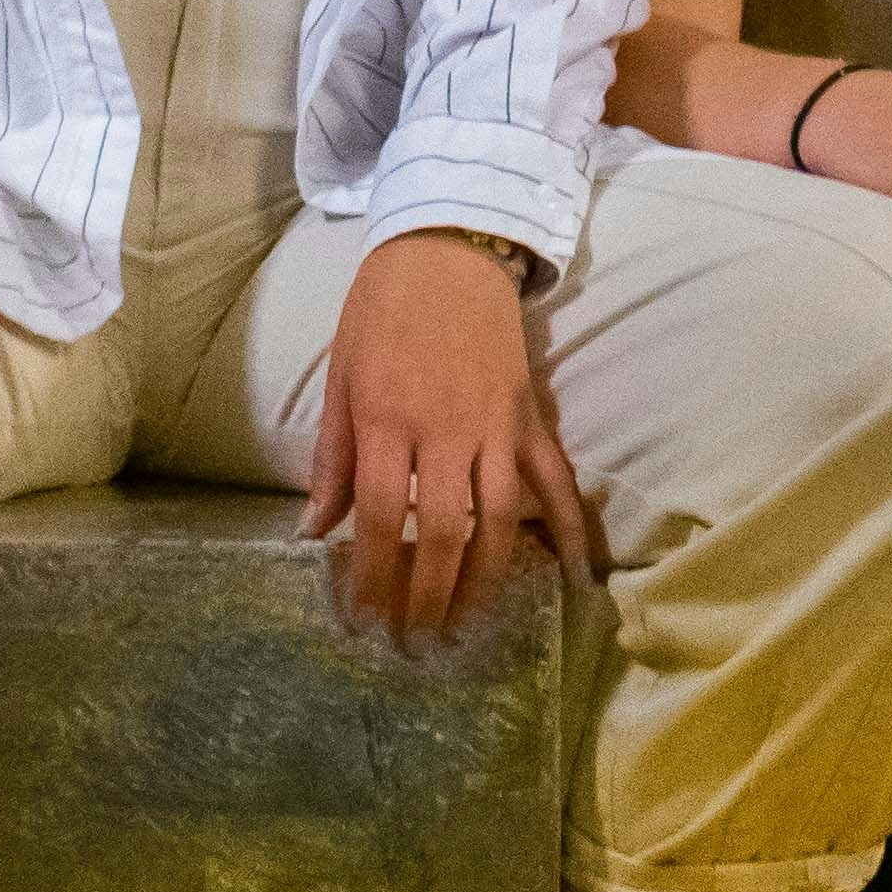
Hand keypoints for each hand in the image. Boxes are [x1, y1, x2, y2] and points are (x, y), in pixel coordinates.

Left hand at [304, 233, 606, 637]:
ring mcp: (497, 425)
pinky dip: (570, 530)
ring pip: (497, 521)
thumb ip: (332, 456)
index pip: (379, 516)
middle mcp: (446, 428)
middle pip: (439, 533)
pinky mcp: (531, 417)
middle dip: (425, 598)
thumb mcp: (341, 375)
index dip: (371, 577)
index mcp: (388, 417)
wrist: (448, 247)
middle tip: (413, 644)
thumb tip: (314, 530)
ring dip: (482, 584)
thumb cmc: (381, 310)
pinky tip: (576, 579)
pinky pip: (556, 481)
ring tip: (465, 630)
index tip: (364, 621)